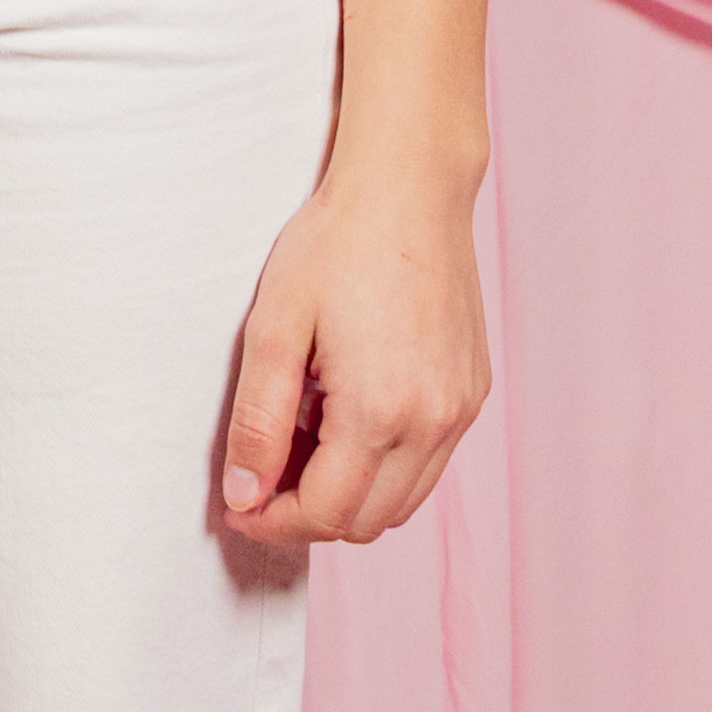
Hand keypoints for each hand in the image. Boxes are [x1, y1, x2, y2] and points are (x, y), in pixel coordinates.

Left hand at [218, 163, 488, 549]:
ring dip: (348, 494)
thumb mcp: (274, 329)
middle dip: (307, 514)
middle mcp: (434, 423)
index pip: (325, 514)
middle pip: (366, 521)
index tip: (238, 504)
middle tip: (262, 473)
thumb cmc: (336, 245)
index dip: (273, 521)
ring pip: (402, 502)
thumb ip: (258, 423)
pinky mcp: (473, 394)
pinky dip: (384, 466)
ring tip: (303, 437)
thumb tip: (244, 496)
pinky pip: (428, 465)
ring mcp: (461, 411)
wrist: (409, 189)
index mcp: (381, 411)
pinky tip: (345, 416)